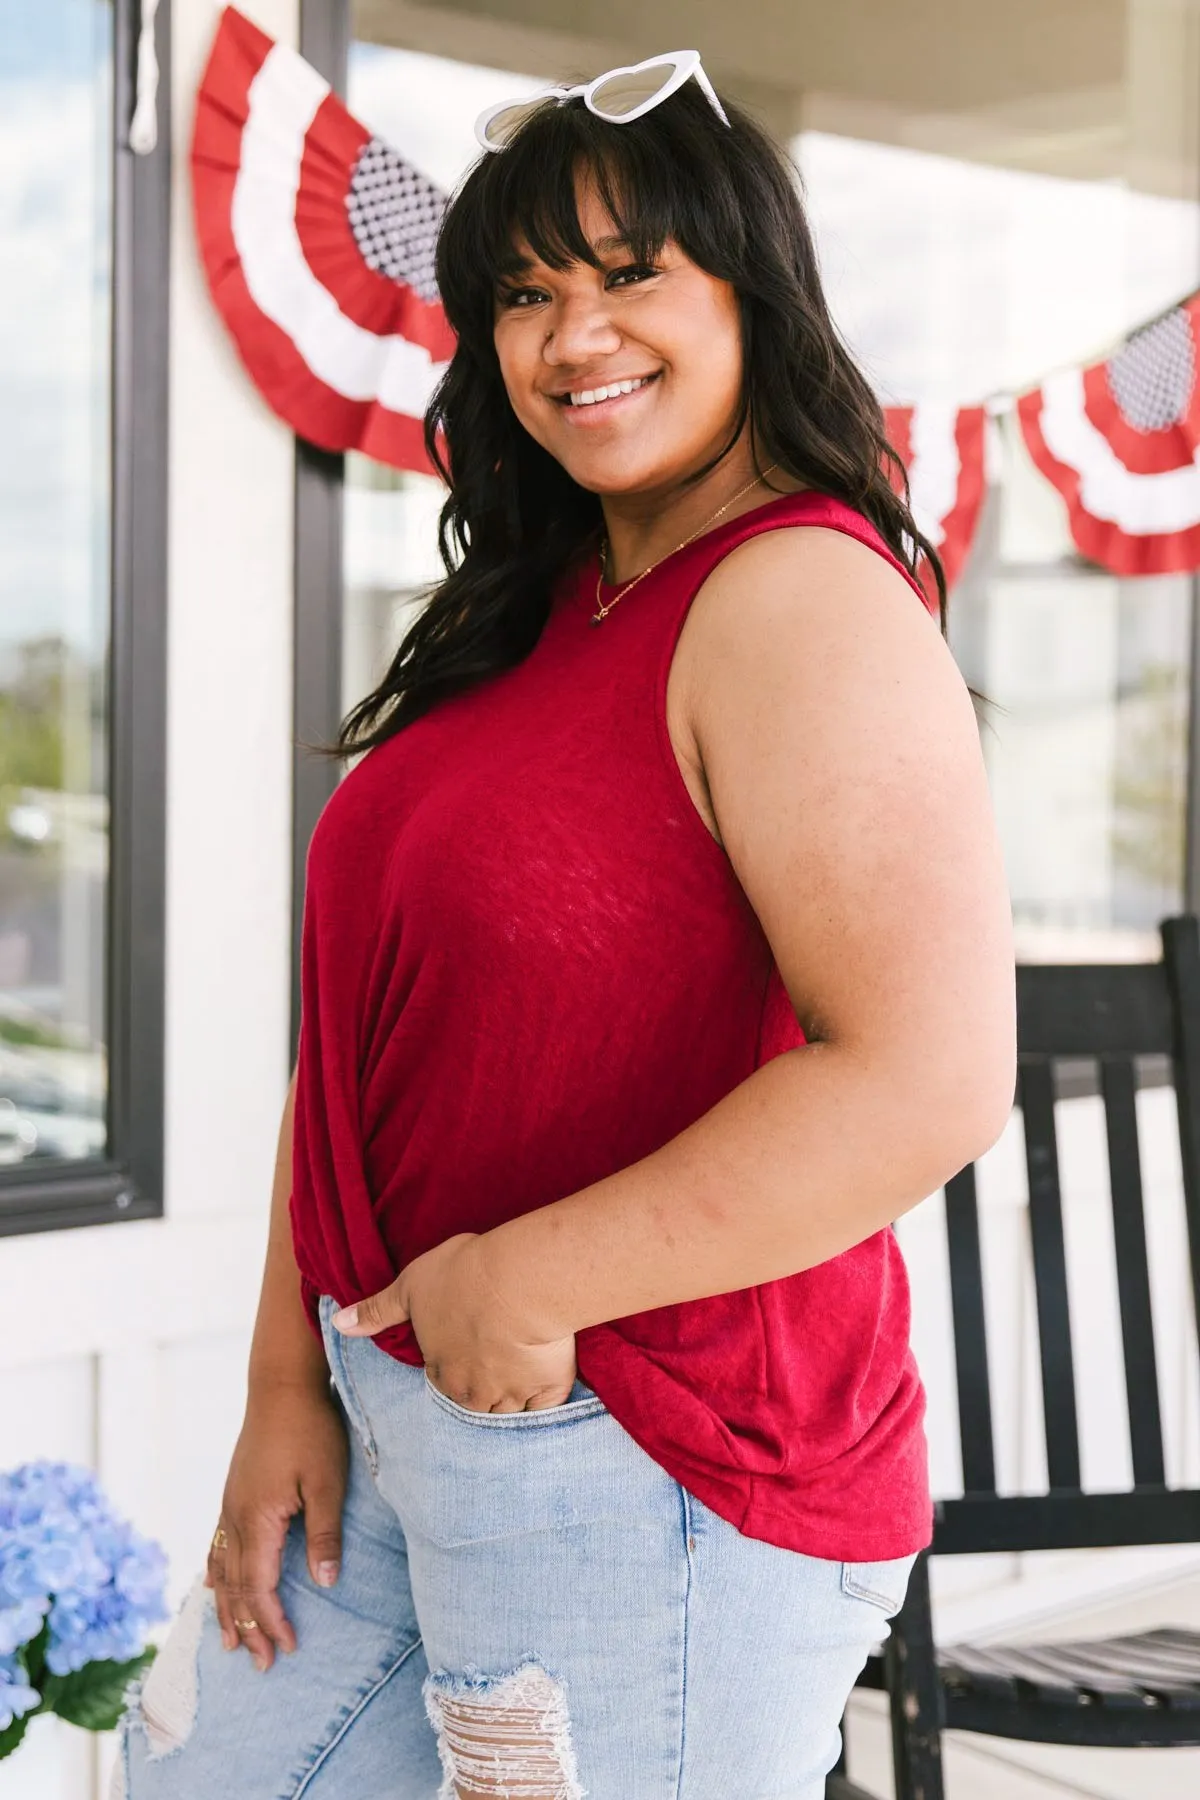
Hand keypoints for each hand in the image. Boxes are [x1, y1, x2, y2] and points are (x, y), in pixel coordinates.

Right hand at [205, 1379, 347, 1671]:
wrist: (282, 1383)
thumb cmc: (311, 1428)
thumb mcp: (328, 1481)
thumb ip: (325, 1532)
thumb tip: (325, 1582)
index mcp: (257, 1519)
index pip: (260, 1587)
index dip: (272, 1621)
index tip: (287, 1648)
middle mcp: (235, 1517)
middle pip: (235, 1587)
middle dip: (247, 1627)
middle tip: (259, 1663)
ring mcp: (230, 1503)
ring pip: (221, 1569)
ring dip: (227, 1608)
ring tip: (228, 1640)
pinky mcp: (233, 1490)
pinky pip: (217, 1544)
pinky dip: (216, 1573)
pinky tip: (213, 1585)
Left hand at [333, 1232, 576, 1412]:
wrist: (517, 1280)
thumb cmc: (462, 1276)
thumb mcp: (409, 1286)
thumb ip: (375, 1310)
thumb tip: (337, 1322)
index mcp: (441, 1372)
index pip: (441, 1384)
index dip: (452, 1368)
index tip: (464, 1353)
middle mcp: (473, 1394)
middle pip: (474, 1406)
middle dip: (480, 1395)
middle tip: (492, 1371)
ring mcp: (512, 1394)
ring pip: (508, 1413)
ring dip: (512, 1402)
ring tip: (520, 1382)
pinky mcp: (549, 1387)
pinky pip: (547, 1409)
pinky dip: (547, 1404)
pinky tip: (548, 1389)